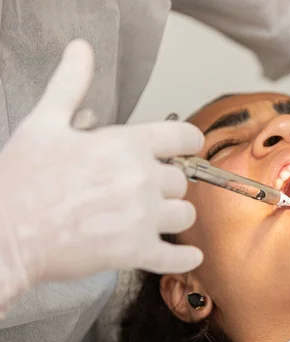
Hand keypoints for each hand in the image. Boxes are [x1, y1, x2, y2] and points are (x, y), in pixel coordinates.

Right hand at [0, 40, 203, 306]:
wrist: (3, 232)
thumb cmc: (21, 179)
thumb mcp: (44, 123)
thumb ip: (70, 86)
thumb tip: (81, 50)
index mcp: (125, 144)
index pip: (182, 137)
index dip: (188, 141)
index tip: (188, 146)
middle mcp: (141, 178)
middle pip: (180, 180)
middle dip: (166, 183)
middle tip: (146, 188)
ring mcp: (141, 217)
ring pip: (184, 215)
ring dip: (172, 216)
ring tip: (155, 217)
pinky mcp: (135, 252)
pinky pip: (175, 258)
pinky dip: (184, 260)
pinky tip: (189, 257)